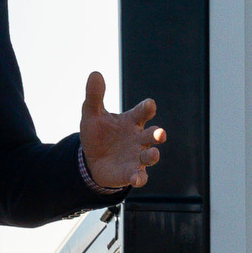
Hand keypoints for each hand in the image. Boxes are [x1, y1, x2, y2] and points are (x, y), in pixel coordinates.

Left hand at [81, 72, 165, 190]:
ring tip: (152, 154)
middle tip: (160, 133)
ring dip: (152, 155)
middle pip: (153, 134)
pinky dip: (139, 178)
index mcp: (132, 121)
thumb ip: (94, 96)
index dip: (147, 108)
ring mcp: (137, 157)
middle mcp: (138, 138)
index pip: (143, 112)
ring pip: (150, 155)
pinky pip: (139, 176)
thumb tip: (94, 73)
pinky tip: (136, 179)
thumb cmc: (97, 134)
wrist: (91, 160)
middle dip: (158, 134)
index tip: (150, 105)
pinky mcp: (131, 173)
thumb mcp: (91, 114)